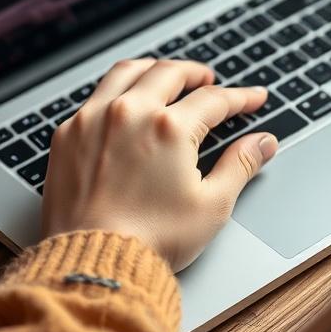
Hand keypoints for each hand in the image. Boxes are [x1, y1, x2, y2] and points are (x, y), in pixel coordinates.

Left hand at [43, 59, 278, 270]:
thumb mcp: (211, 205)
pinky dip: (117, 90)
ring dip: (154, 69)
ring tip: (167, 77)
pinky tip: (125, 102)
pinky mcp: (67, 134)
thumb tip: (262, 142)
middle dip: (196, 73)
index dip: (240, 97)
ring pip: (127, 72)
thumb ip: (240, 165)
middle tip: (209, 80)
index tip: (253, 98)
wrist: (93, 262)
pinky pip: (95, 96)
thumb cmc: (151, 241)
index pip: (214, 99)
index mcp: (169, 128)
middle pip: (169, 73)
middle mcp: (130, 113)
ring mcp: (94, 119)